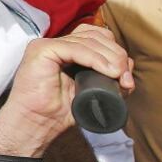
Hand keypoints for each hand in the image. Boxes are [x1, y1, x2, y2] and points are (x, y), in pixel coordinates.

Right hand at [0, 25, 133, 150]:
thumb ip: (105, 78)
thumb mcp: (89, 91)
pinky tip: (107, 71)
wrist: (36, 124)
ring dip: (110, 58)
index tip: (126, 77)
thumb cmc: (57, 112)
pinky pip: (76, 48)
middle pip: (97, 36)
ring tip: (119, 77)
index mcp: (66, 50)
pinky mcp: (42, 49)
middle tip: (125, 80)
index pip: (98, 37)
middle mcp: (56, 43)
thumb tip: (126, 70)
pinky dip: (96, 59)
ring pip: (89, 41)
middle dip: (117, 56)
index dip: (116, 52)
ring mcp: (47, 44)